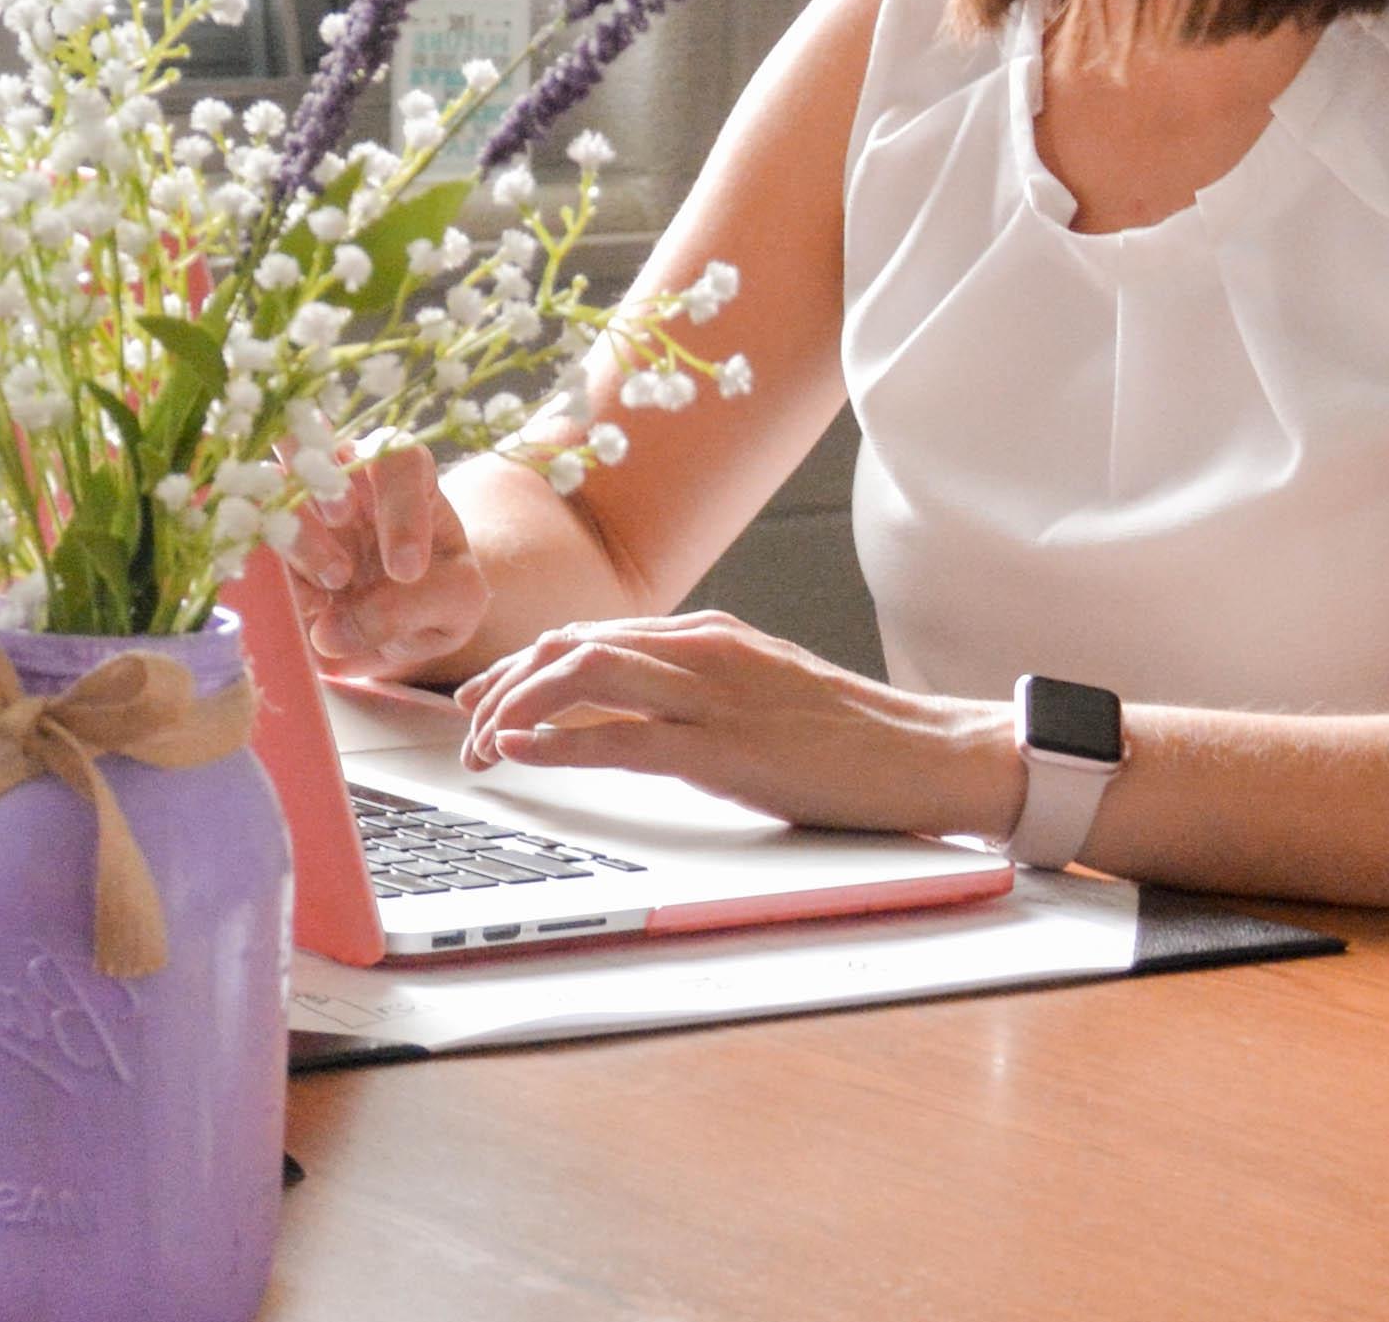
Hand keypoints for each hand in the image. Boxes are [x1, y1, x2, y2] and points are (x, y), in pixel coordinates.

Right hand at [279, 442, 480, 680]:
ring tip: (333, 584)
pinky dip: (271, 578)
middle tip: (342, 524)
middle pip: (310, 437)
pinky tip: (310, 607)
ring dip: (297, 537)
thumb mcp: (456, 604)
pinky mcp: (267, 545)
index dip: (400, 505)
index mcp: (404, 477)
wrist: (403, 630)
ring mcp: (297, 508)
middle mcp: (343, 478)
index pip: (398, 459)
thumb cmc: (437, 598)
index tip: (407, 571)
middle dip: (318, 479)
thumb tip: (332, 630)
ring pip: (271, 491)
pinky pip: (245, 545)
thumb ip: (411, 608)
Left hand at [445, 612, 1019, 839]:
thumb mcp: (754, 693)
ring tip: (480, 747)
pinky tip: (520, 753)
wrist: (924, 752)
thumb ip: (689, 691)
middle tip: (464, 730)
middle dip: (502, 685)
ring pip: (582, 677)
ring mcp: (712, 695)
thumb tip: (616, 716)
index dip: (520, 666)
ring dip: (515, 710)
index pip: (584, 636)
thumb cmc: (843, 734)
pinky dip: (560, 744)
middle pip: (567, 647)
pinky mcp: (726, 750)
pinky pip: (623, 739)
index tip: (481, 698)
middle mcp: (700, 650)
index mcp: (705, 636)